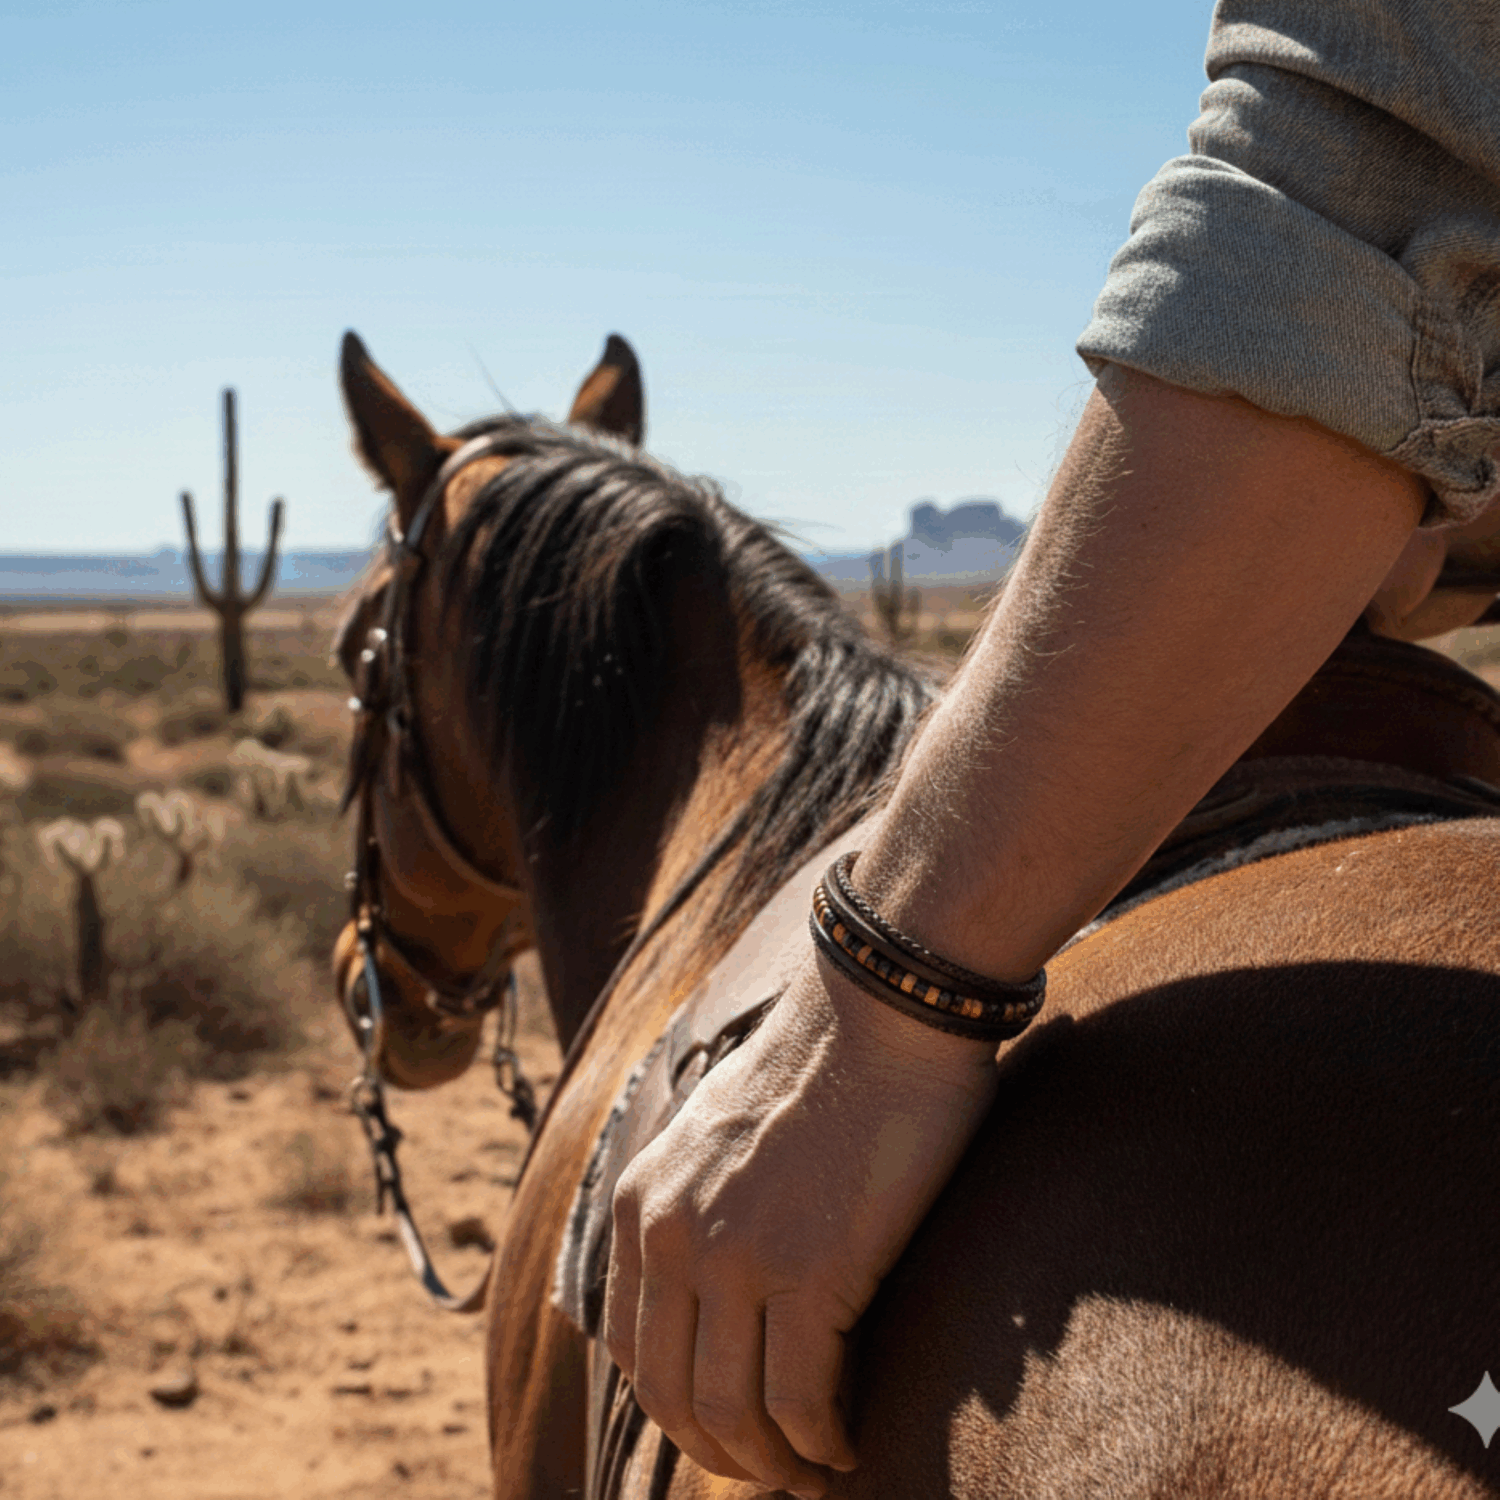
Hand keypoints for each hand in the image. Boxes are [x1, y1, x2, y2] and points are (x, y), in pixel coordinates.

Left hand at [603, 946, 998, 1495]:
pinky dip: (821, 1443)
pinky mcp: (810, 1269)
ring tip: (815, 1474)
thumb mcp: (715, 1132)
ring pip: (730, 1412)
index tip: (729, 1430)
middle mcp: (670, 1233)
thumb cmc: (821, 1066)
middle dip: (721, 1453)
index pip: (632, 1349)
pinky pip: (799, 1399)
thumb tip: (718, 1287)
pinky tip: (848, 1446)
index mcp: (641, 1201)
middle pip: (672, 1395)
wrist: (880, 1010)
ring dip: (773, 1463)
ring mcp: (735, 1253)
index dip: (679, 1409)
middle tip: (772, 1472)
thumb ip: (696, 1204)